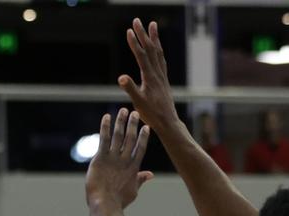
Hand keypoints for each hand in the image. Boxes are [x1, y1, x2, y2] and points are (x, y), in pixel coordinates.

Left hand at [85, 108, 153, 210]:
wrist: (106, 204)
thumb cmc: (119, 201)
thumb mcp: (133, 191)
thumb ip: (140, 180)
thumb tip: (150, 174)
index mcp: (133, 168)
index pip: (140, 148)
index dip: (143, 137)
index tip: (146, 127)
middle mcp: (124, 160)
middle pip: (130, 138)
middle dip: (133, 125)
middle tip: (135, 113)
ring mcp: (113, 158)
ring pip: (118, 136)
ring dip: (121, 122)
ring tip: (123, 110)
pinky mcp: (101, 158)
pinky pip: (104, 139)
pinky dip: (105, 127)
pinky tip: (106, 117)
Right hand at [118, 19, 180, 133]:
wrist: (167, 121)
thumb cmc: (151, 114)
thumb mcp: (138, 102)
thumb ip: (130, 88)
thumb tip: (121, 77)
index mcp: (150, 77)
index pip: (141, 55)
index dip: (135, 43)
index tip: (129, 30)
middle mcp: (157, 73)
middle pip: (150, 49)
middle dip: (143, 34)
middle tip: (137, 20)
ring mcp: (162, 75)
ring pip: (158, 52)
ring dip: (154, 38)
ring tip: (152, 25)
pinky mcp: (163, 79)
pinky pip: (161, 60)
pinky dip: (158, 50)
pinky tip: (157, 48)